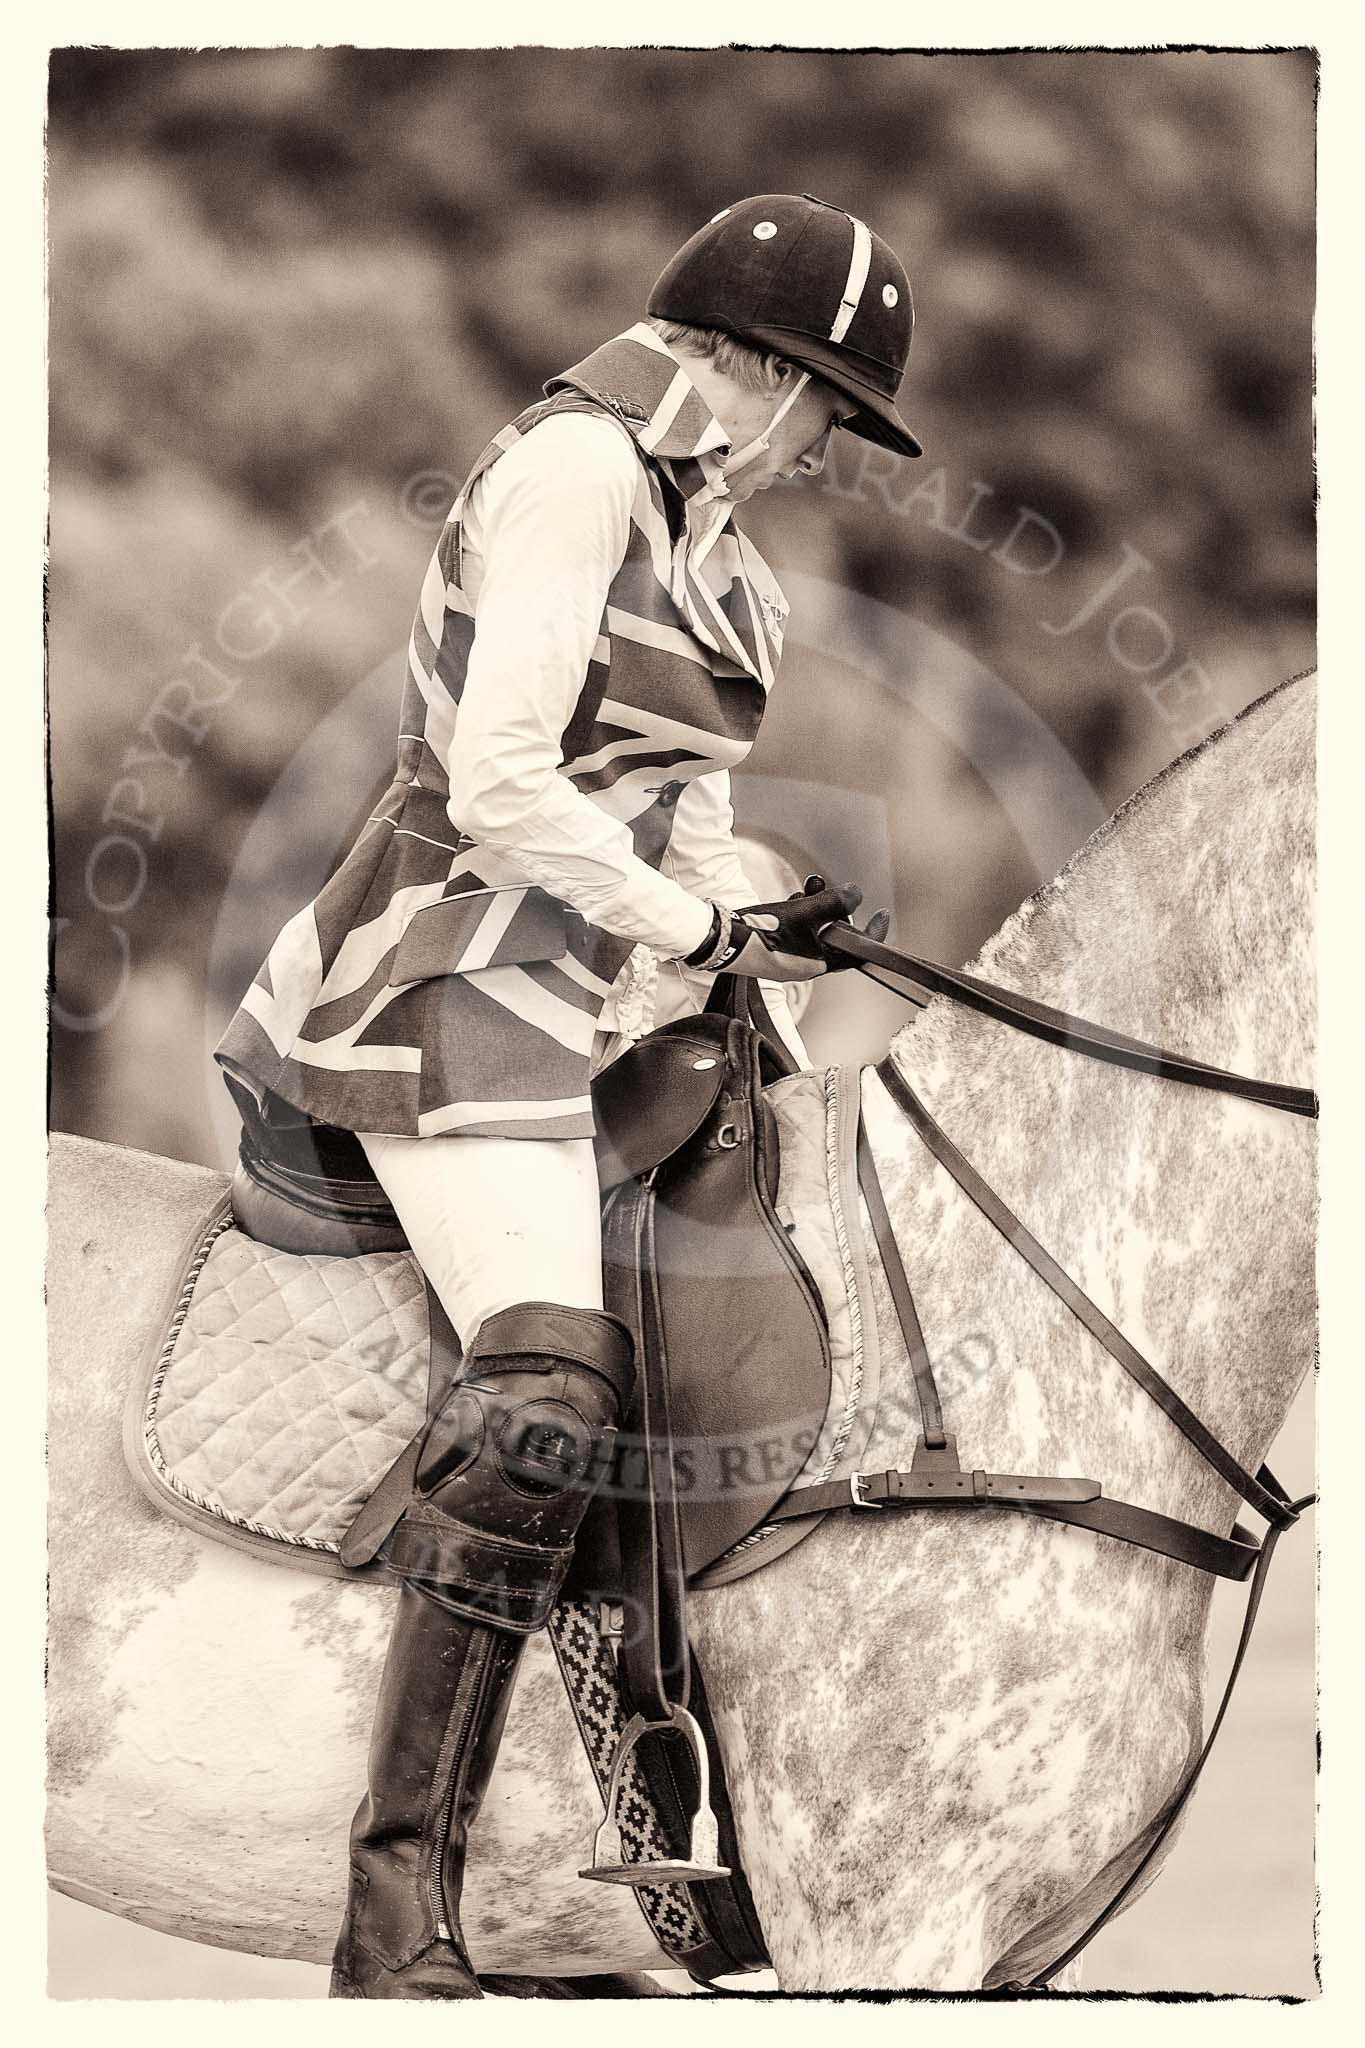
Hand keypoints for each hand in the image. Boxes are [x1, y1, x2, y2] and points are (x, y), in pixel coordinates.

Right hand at [727, 879, 864, 980]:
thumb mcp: (804, 911)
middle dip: (833, 909)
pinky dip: (798, 914)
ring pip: (812, 931)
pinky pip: (795, 932)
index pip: (856, 953)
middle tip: (829, 891)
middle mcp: (805, 967)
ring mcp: (787, 960)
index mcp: (818, 965)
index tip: (881, 915)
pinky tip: (792, 898)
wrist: (720, 938)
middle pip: (833, 936)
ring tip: (807, 888)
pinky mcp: (772, 951)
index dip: (872, 933)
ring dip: (814, 907)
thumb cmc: (763, 931)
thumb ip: (834, 902)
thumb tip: (856, 894)